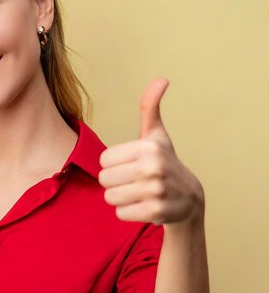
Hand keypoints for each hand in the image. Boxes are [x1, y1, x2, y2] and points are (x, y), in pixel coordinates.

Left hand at [98, 78, 203, 224]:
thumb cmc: (164, 162)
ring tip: (137, 193)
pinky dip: (128, 212)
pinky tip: (143, 206)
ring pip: (110, 197)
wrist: (190, 199)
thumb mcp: (156, 135)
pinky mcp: (156, 212)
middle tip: (134, 181)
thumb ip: (150, 108)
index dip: (114, 164)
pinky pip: (120, 213)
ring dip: (120, 198)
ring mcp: (156, 191)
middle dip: (115, 183)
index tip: (131, 165)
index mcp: (148, 147)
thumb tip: (162, 79)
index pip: (103, 160)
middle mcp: (153, 167)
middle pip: (103, 179)